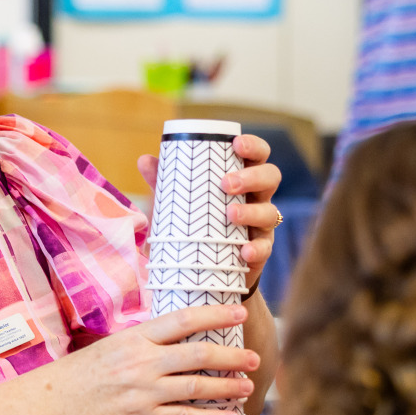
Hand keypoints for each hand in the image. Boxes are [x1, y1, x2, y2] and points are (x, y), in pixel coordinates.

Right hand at [41, 304, 258, 414]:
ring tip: (248, 387)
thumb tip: (179, 335)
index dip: (215, 314)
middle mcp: (143, 362)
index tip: (239, 311)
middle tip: (255, 357)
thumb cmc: (82, 374)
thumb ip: (145, 341)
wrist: (52, 405)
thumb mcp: (113, 345)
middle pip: (199, 354)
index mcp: (135, 337)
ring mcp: (144, 392)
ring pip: (198, 387)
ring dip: (229, 387)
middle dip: (232, 356)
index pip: (183, 320)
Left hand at [139, 133, 284, 291]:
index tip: (237, 144)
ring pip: (270, 212)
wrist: (202, 270)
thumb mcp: (178, 203)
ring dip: (252, 211)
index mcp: (242, 179)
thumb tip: (144, 160)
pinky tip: (244, 251)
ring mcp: (261, 225)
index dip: (254, 146)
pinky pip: (265, 248)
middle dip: (252, 177)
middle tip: (226, 183)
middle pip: (271, 177)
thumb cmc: (194, 225)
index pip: (258, 156)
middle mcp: (257, 198)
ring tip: (230, 214)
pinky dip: (256, 249)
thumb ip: (164, 182)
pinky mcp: (260, 252)